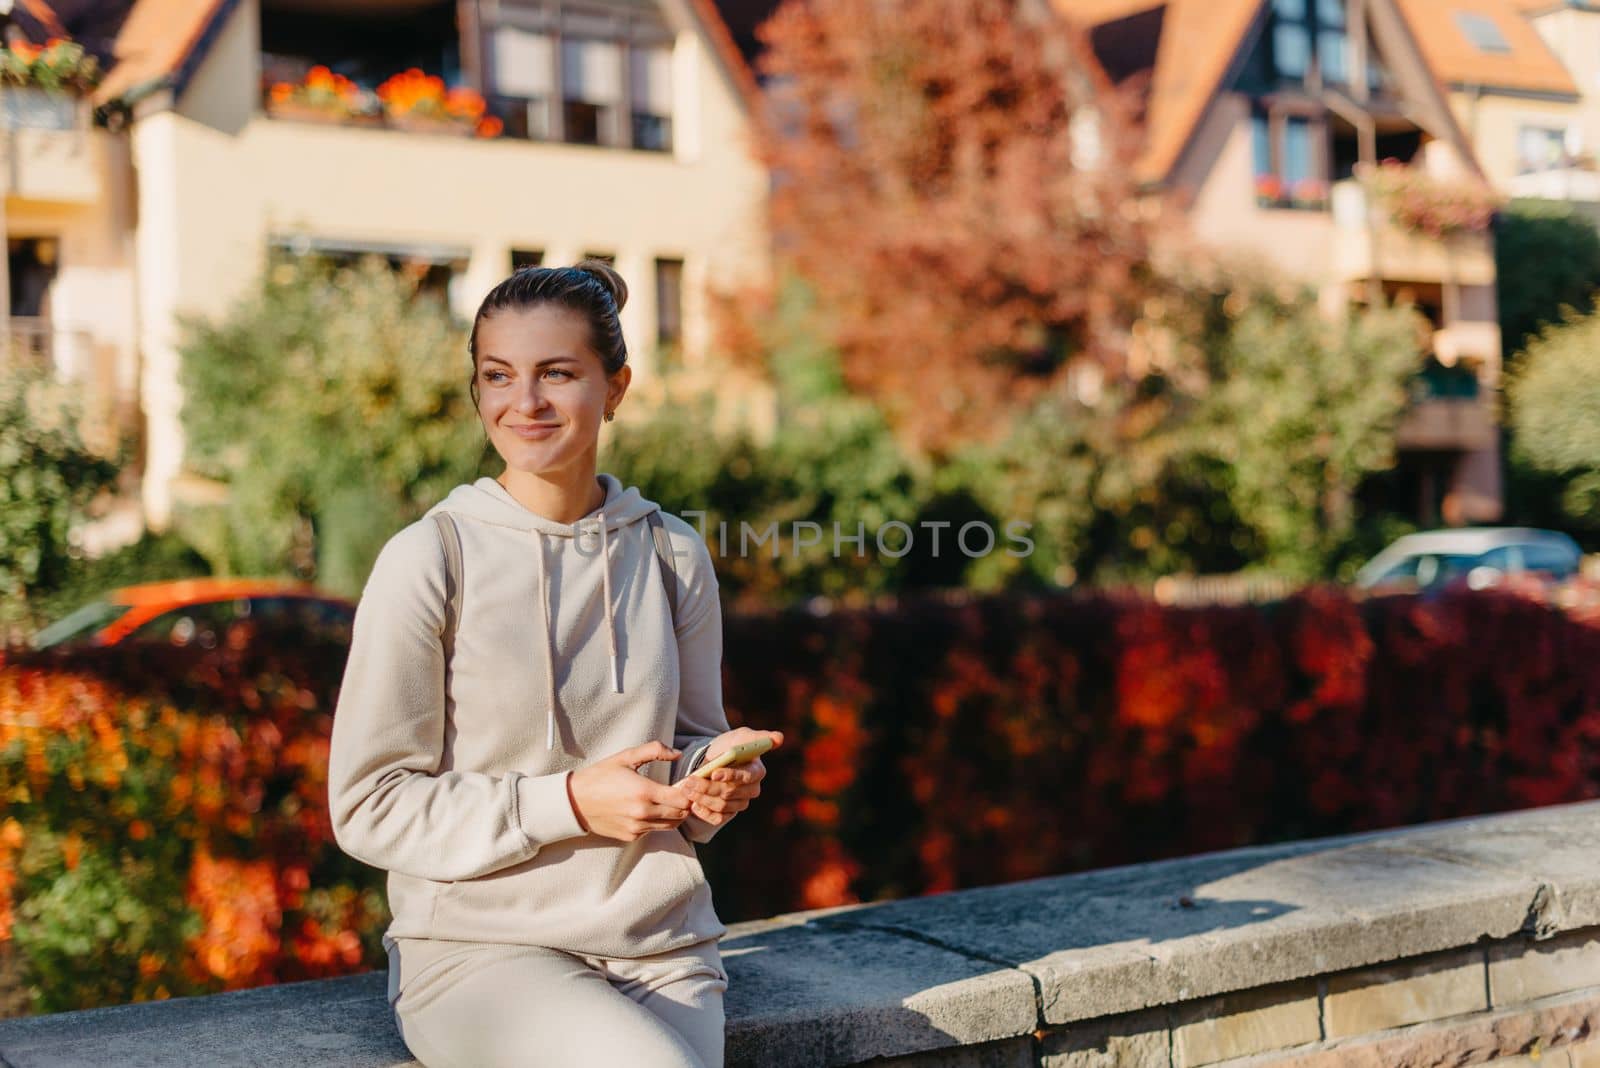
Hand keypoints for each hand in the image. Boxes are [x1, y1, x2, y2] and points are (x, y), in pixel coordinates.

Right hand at [567, 742, 690, 842]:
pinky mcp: (631, 836)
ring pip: (670, 826)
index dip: (689, 792)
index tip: (686, 784)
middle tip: (681, 792)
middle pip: (680, 815)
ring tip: (669, 800)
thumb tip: (677, 753)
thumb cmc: (600, 776)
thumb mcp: (626, 757)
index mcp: (644, 792)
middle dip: (685, 804)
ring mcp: (637, 827)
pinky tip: (649, 809)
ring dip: (674, 814)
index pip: (682, 799)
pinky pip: (654, 830)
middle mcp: (642, 813)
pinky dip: (658, 821)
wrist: (574, 801)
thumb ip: (654, 750)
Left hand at [679, 729, 783, 828]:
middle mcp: (752, 790)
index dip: (730, 776)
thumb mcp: (741, 736)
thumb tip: (778, 738)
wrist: (714, 759)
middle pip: (730, 793)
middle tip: (689, 781)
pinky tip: (693, 804)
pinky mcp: (729, 813)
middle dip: (707, 787)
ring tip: (687, 788)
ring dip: (701, 798)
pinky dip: (704, 812)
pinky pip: (718, 818)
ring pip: (722, 805)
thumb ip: (758, 737)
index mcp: (757, 771)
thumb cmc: (730, 746)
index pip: (746, 777)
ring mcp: (741, 803)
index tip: (714, 772)